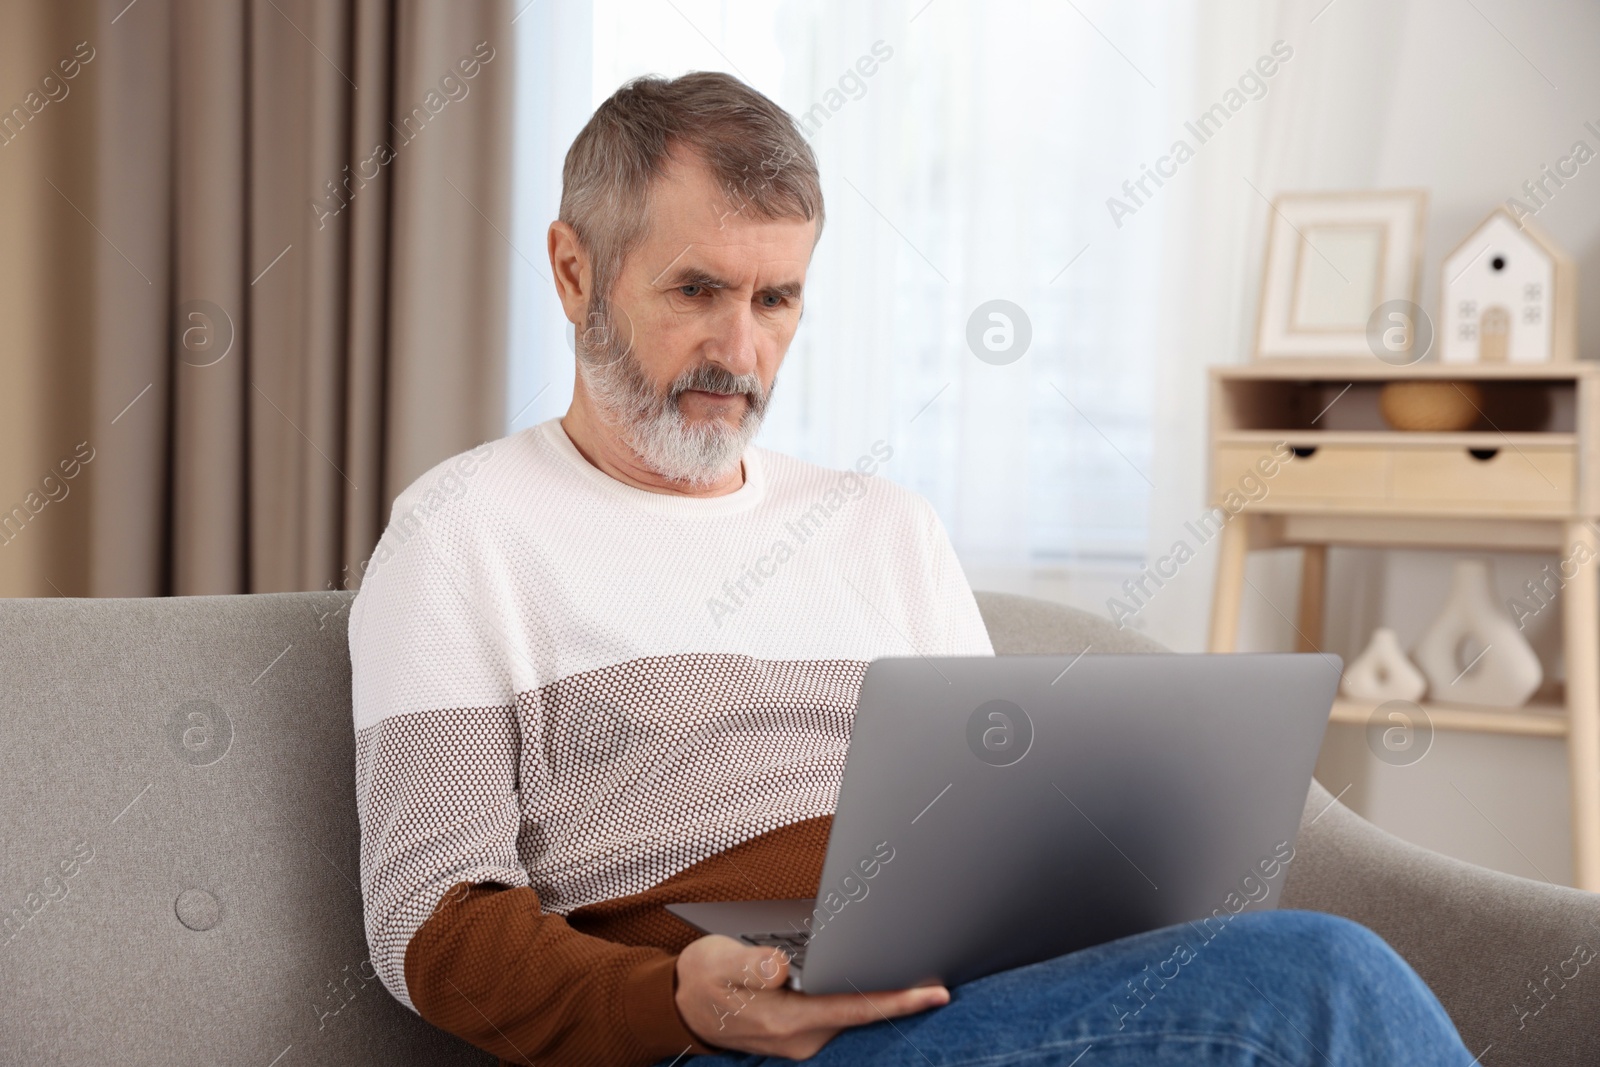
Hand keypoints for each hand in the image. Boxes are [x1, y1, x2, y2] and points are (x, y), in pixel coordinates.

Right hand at [674, 934, 948, 1058]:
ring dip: (880, 994)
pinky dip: (861, 997)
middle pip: (863, 1014)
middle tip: (937, 968)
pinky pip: (841, 1015)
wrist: (681, 1004)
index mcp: (784, 1019)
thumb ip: (752, 964)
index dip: (897, 1000)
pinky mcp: (800, 1032)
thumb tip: (782, 967)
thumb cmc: (702, 978)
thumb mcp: (719, 961)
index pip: (854, 1010)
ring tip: (912, 969)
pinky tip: (873, 978)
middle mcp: (799, 1037)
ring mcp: (802, 1039)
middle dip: (899, 992)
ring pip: (854, 1015)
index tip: (935, 992)